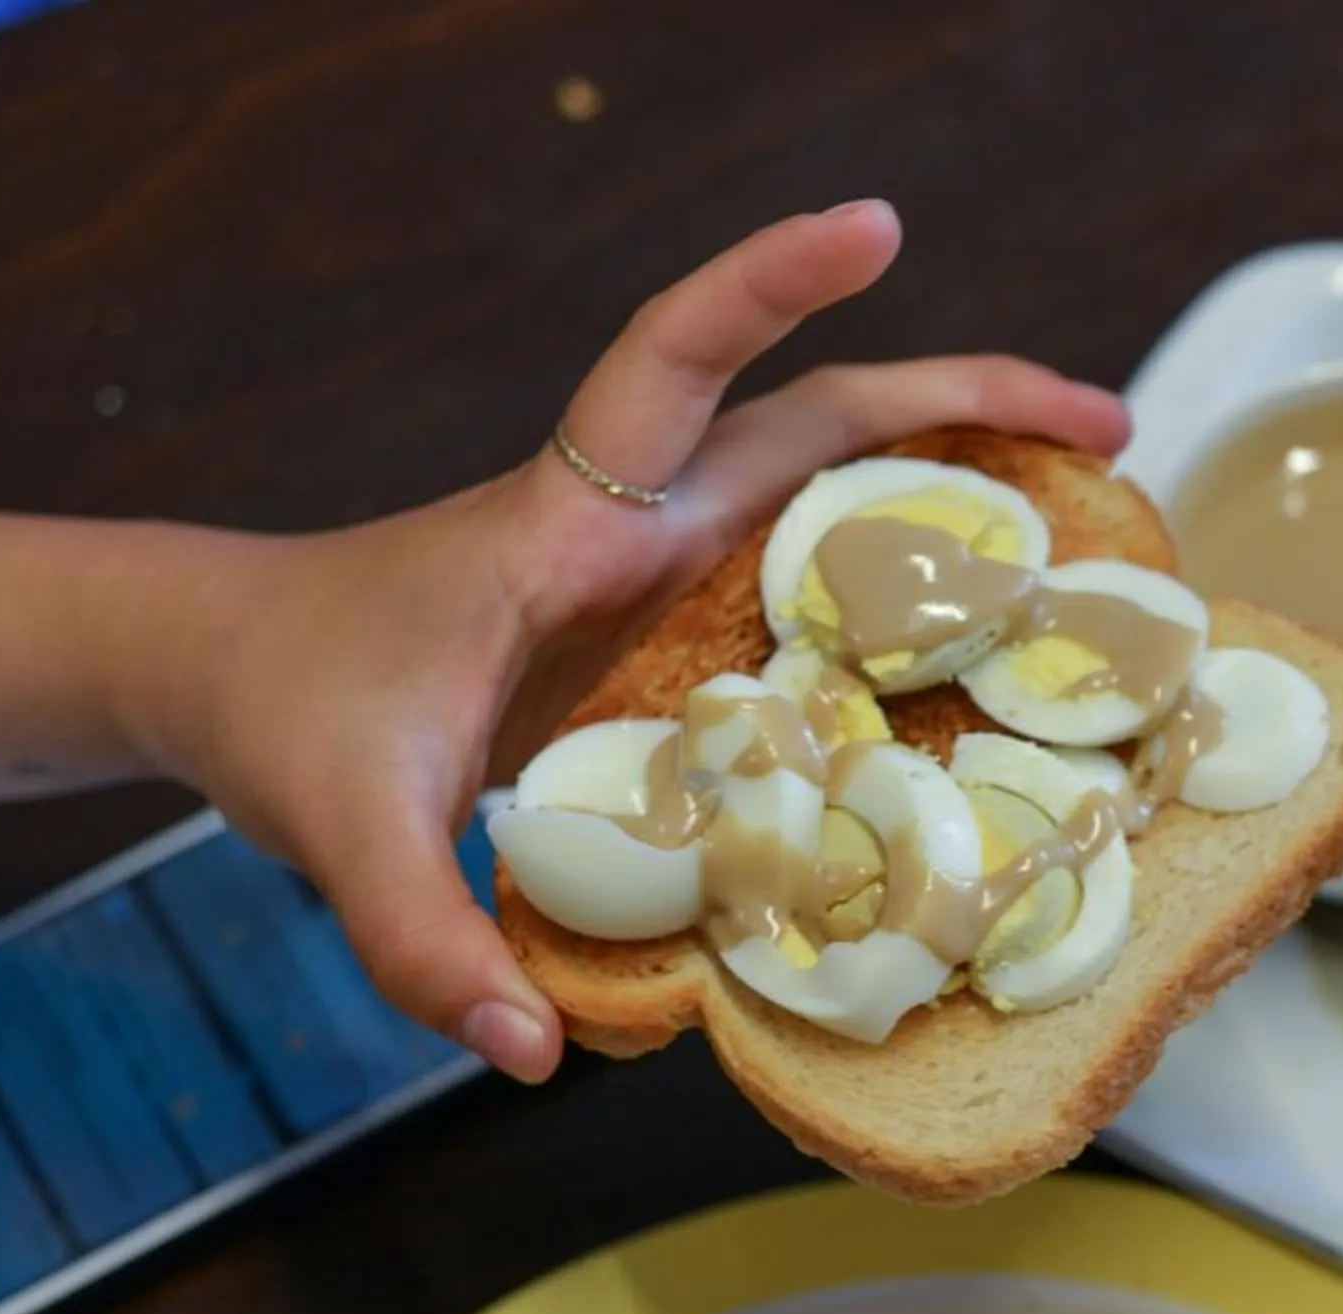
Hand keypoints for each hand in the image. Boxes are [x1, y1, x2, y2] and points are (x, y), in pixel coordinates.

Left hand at [133, 201, 1128, 1081]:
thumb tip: (534, 1058)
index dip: (768, 285)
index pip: (671, 359)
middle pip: (825, 420)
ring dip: (967, 493)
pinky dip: (914, 600)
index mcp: (566, 522)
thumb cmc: (283, 710)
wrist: (227, 666)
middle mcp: (638, 524)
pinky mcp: (676, 628)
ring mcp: (666, 571)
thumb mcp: (345, 831)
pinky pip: (819, 592)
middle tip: (1115, 429)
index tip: (877, 226)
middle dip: (971, 398)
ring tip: (1102, 533)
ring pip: (840, 494)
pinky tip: (991, 652)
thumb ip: (428, 944)